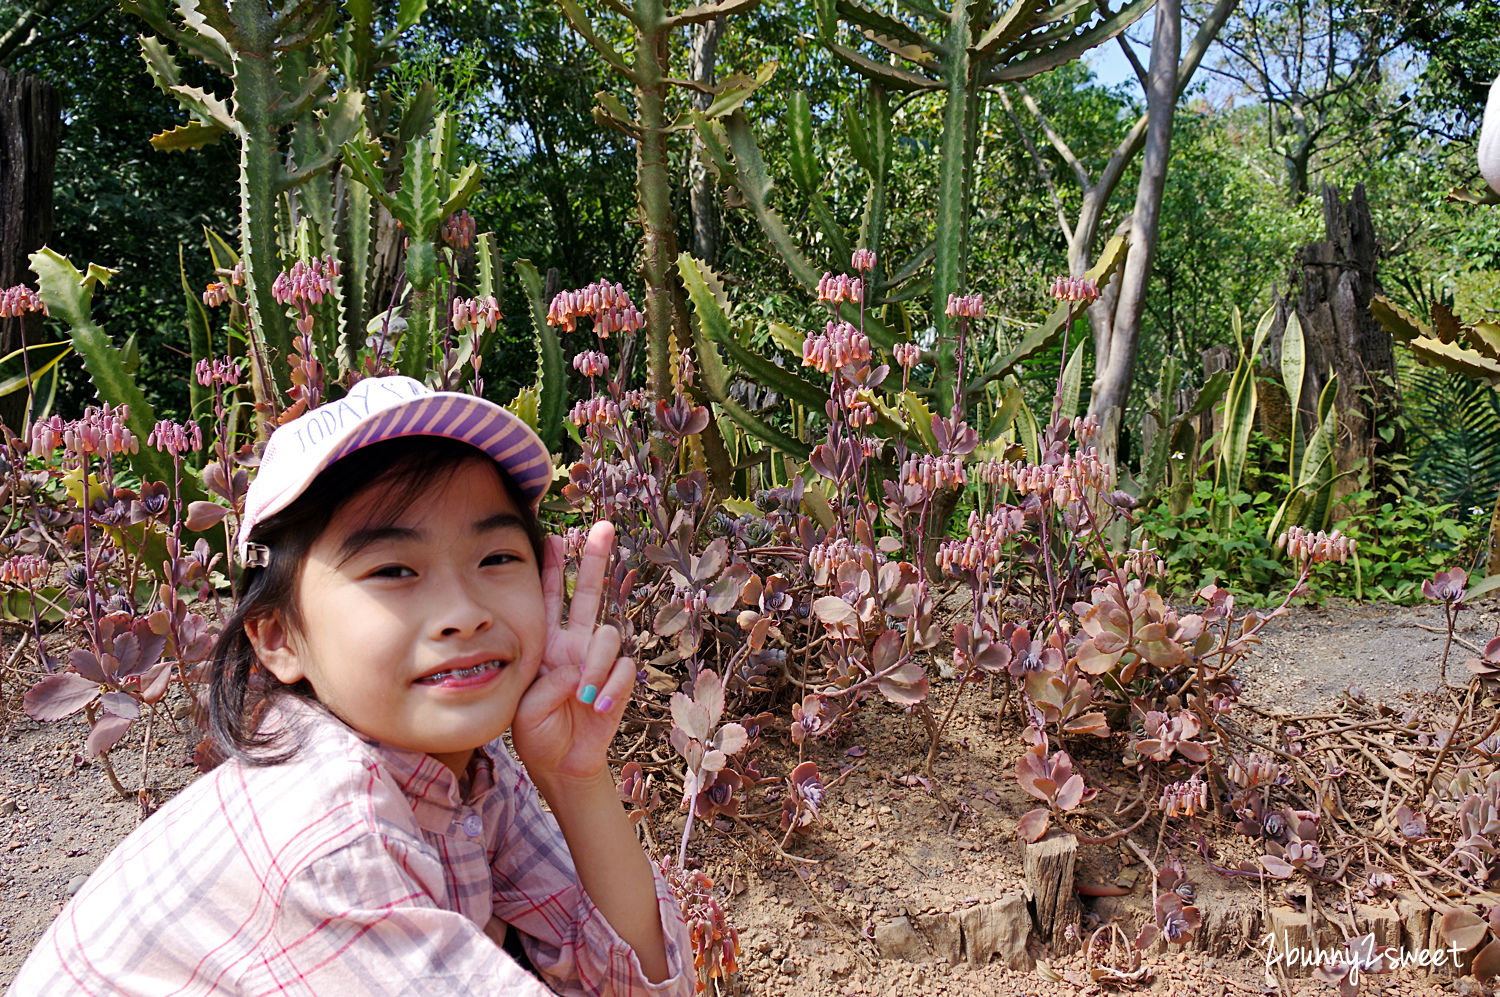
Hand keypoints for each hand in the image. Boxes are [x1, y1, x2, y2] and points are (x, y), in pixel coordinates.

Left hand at [510, 521, 633, 785]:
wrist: (560, 761)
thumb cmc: (535, 730)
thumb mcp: (525, 704)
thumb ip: (549, 683)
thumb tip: (579, 669)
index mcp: (546, 643)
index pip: (548, 599)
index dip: (551, 569)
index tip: (553, 537)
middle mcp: (574, 644)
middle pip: (589, 593)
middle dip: (595, 560)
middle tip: (604, 527)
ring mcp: (598, 661)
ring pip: (609, 636)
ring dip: (597, 664)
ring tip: (584, 696)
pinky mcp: (619, 681)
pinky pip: (624, 669)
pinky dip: (613, 686)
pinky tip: (599, 706)